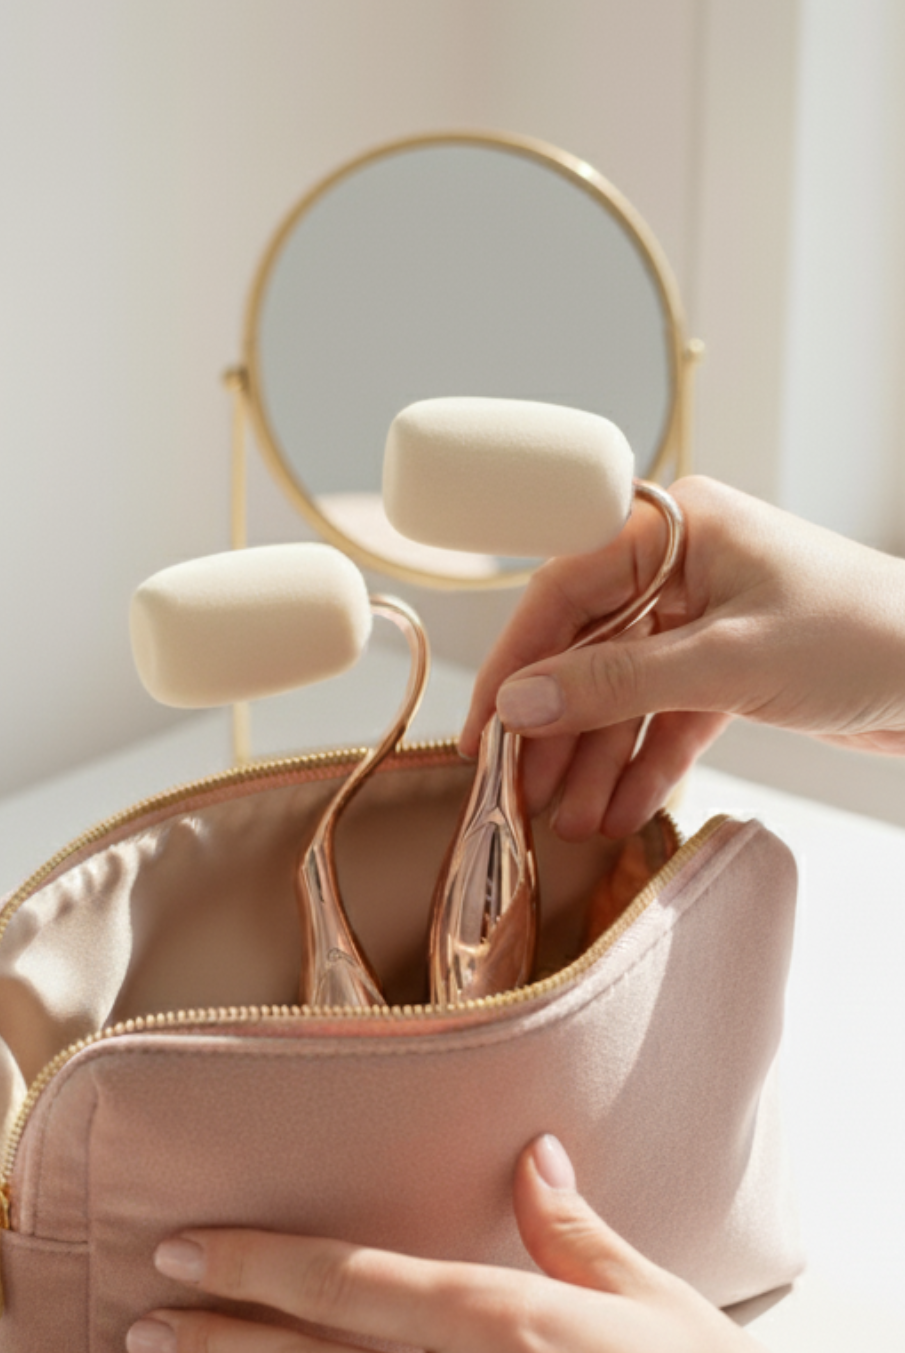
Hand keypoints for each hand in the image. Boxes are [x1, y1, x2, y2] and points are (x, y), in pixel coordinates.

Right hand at [460, 477, 904, 839]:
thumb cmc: (866, 637)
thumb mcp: (728, 662)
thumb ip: (617, 684)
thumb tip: (520, 703)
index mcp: (676, 529)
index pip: (563, 592)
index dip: (517, 664)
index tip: (486, 730)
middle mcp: (683, 567)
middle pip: (586, 652)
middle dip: (556, 731)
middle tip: (518, 794)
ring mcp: (705, 621)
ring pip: (622, 696)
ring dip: (595, 763)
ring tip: (567, 824)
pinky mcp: (730, 671)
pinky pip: (665, 720)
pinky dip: (644, 767)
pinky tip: (617, 815)